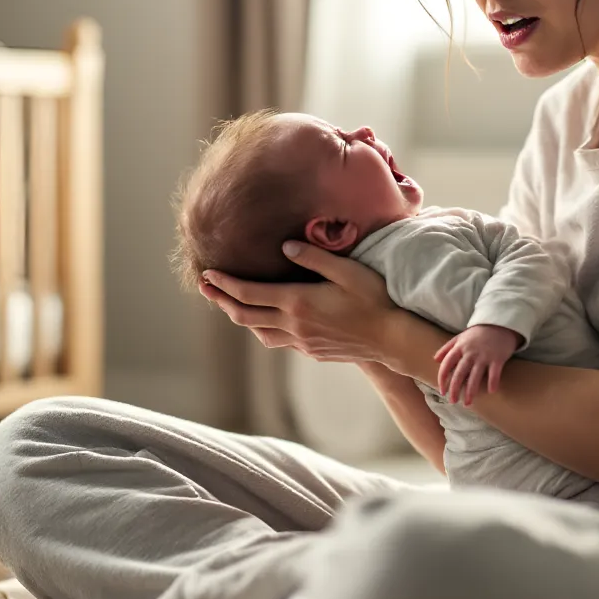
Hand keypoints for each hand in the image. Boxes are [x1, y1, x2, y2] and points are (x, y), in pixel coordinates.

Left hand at [198, 241, 396, 363]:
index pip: (248, 293)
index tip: (207, 274)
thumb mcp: (347, 270)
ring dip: (241, 316)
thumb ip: (314, 257)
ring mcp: (302, 342)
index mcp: (298, 302)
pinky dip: (263, 328)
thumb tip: (284, 247)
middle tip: (206, 287)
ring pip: (259, 332)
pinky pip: (278, 341)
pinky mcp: (313, 351)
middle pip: (245, 315)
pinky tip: (266, 319)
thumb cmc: (374, 299)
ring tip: (230, 303)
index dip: (224, 284)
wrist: (393, 339)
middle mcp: (294, 325)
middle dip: (221, 300)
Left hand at [434, 324, 520, 405]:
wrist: (499, 324)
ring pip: (475, 376)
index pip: (447, 364)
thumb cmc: (478, 333)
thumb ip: (447, 348)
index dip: (442, 378)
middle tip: (452, 401)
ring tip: (467, 403)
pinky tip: (491, 391)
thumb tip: (435, 359)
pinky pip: (494, 373)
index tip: (442, 390)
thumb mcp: (460, 337)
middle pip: (459, 373)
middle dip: (455, 389)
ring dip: (471, 391)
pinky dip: (493, 382)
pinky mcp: (498, 358)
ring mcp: (484, 356)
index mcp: (460, 347)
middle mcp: (470, 353)